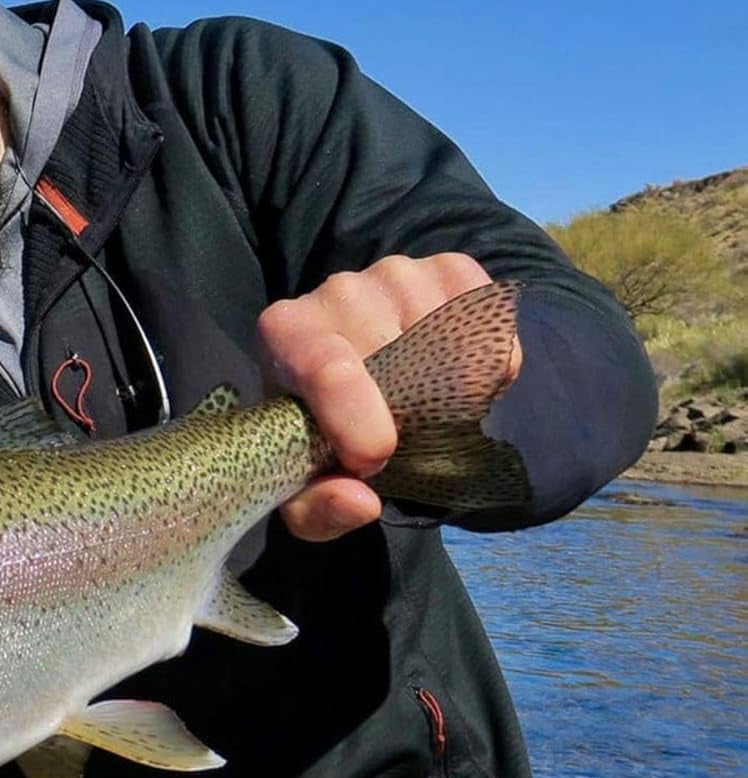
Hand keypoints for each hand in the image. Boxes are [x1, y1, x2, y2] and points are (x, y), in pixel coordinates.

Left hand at [257, 253, 520, 541]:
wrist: (356, 391)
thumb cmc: (320, 440)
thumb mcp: (307, 492)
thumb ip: (319, 508)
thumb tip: (360, 501)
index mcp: (284, 334)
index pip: (325, 366)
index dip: (356, 419)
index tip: (374, 460)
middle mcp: (336, 291)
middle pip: (400, 359)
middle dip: (414, 413)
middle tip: (405, 434)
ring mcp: (394, 273)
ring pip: (455, 339)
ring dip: (459, 388)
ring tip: (429, 403)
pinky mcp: (447, 268)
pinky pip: (491, 316)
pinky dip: (493, 359)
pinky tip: (458, 374)